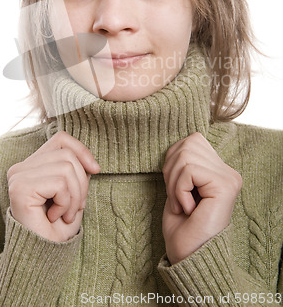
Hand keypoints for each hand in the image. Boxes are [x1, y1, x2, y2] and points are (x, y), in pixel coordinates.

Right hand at [7, 131, 99, 242]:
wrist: (40, 259)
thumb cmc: (56, 228)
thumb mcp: (73, 193)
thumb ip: (76, 170)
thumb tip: (91, 161)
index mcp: (31, 165)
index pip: (61, 139)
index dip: (82, 150)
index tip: (96, 169)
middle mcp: (20, 167)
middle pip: (68, 154)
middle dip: (81, 182)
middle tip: (75, 207)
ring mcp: (18, 177)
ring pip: (66, 167)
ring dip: (75, 196)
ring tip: (65, 213)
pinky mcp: (20, 188)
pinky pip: (60, 183)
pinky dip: (66, 202)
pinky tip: (55, 216)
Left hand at [162, 132, 241, 263]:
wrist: (189, 259)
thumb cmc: (181, 228)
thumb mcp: (177, 186)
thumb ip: (182, 162)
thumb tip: (178, 143)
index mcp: (218, 169)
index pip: (191, 140)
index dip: (172, 161)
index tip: (174, 189)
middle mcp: (228, 171)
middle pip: (187, 144)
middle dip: (171, 171)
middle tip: (176, 199)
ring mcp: (229, 177)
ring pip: (186, 155)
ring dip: (174, 183)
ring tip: (182, 205)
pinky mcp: (225, 185)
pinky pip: (189, 170)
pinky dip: (179, 190)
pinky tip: (188, 208)